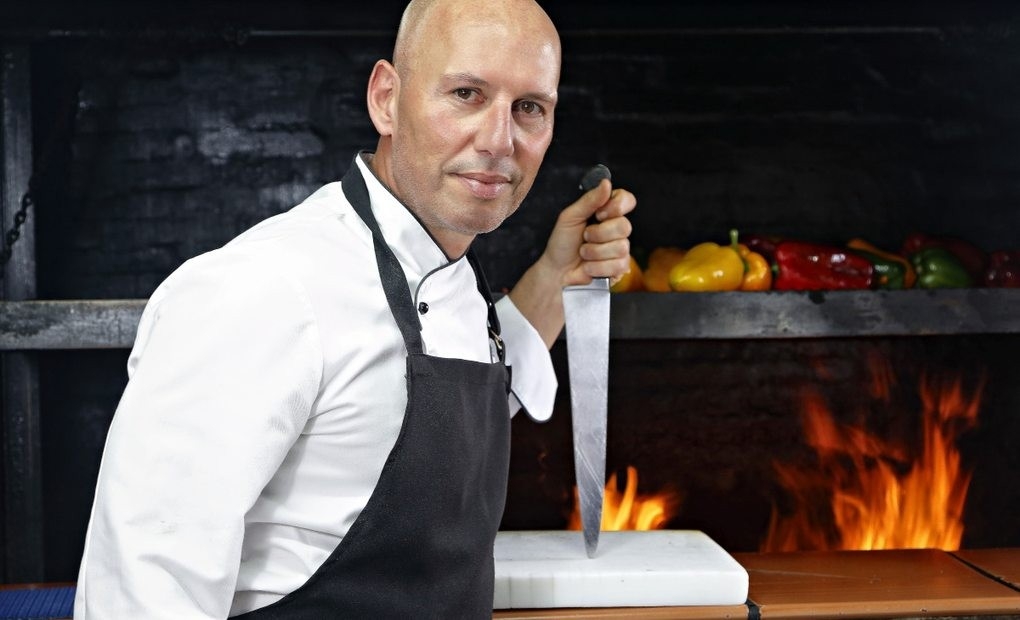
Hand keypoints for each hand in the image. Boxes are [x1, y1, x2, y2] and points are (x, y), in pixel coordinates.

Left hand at [508, 177, 635, 347]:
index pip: (627, 200)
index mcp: (607, 213)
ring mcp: (620, 249)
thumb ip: (589, 200)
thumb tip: (606, 183)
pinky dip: (598, 266)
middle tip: (584, 238)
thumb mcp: (570, 217)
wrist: (556, 271)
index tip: (599, 214)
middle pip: (624, 226)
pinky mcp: (620, 268)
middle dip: (598, 234)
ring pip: (621, 247)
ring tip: (584, 253)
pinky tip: (589, 266)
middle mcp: (616, 229)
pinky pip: (619, 264)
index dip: (616, 206)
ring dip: (595, 252)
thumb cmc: (562, 243)